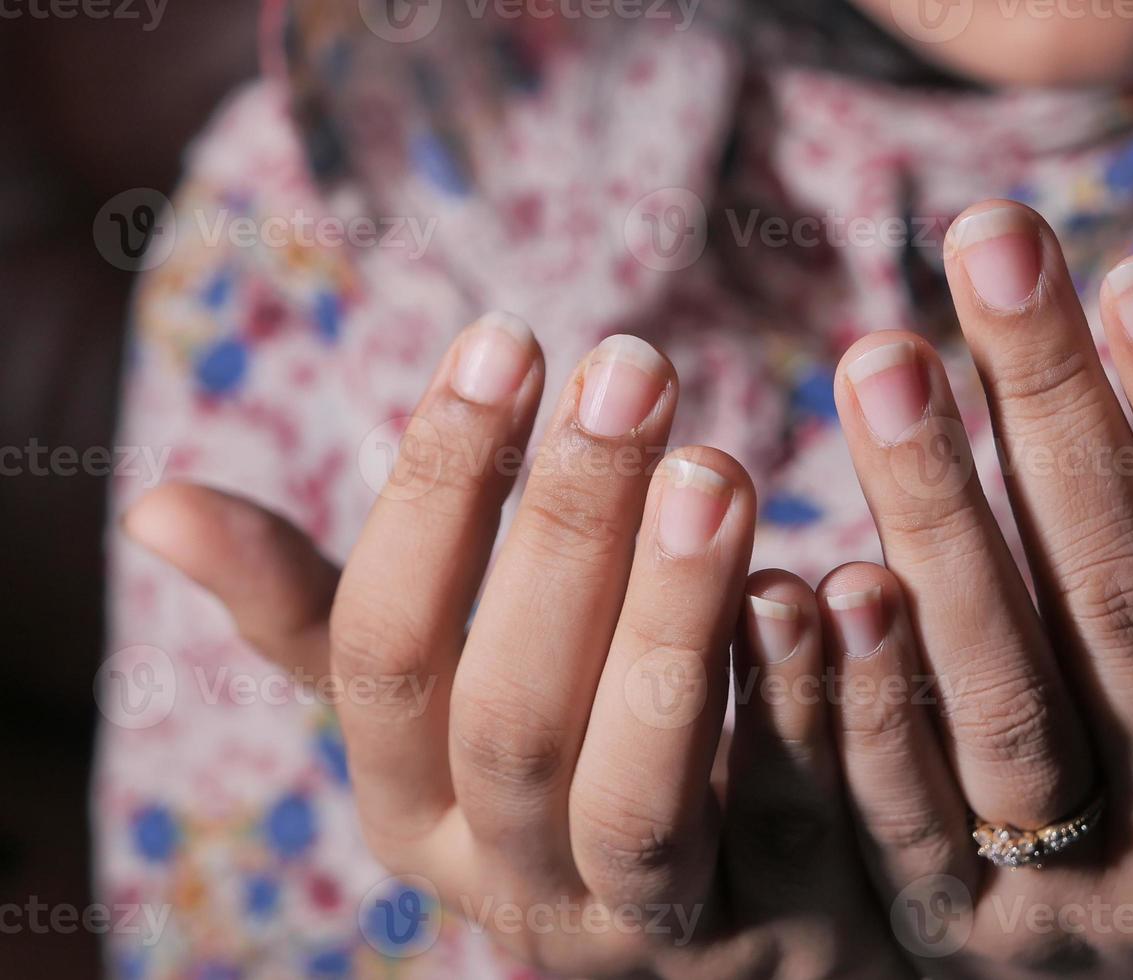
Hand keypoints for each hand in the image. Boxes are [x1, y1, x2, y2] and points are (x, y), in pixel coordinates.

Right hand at [124, 318, 910, 977]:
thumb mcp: (433, 706)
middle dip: (562, 534)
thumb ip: (318, 616)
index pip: (380, 651)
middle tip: (632, 367)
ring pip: (637, 792)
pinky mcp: (771, 929)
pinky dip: (804, 704)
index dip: (433, 495)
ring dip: (671, 622)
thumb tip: (154, 509)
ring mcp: (638, 923)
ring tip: (716, 465)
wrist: (708, 929)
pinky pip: (788, 825)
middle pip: (508, 714)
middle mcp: (505, 881)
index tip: (506, 338)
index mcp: (408, 805)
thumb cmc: (553, 760)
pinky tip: (830, 583)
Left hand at [803, 201, 1132, 975]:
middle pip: (1124, 595)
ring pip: (1007, 693)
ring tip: (881, 361)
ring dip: (941, 519)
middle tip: (987, 243)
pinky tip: (811, 574)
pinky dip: (855, 694)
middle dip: (1056, 408)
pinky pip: (896, 806)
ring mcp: (1077, 894)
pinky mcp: (951, 937)